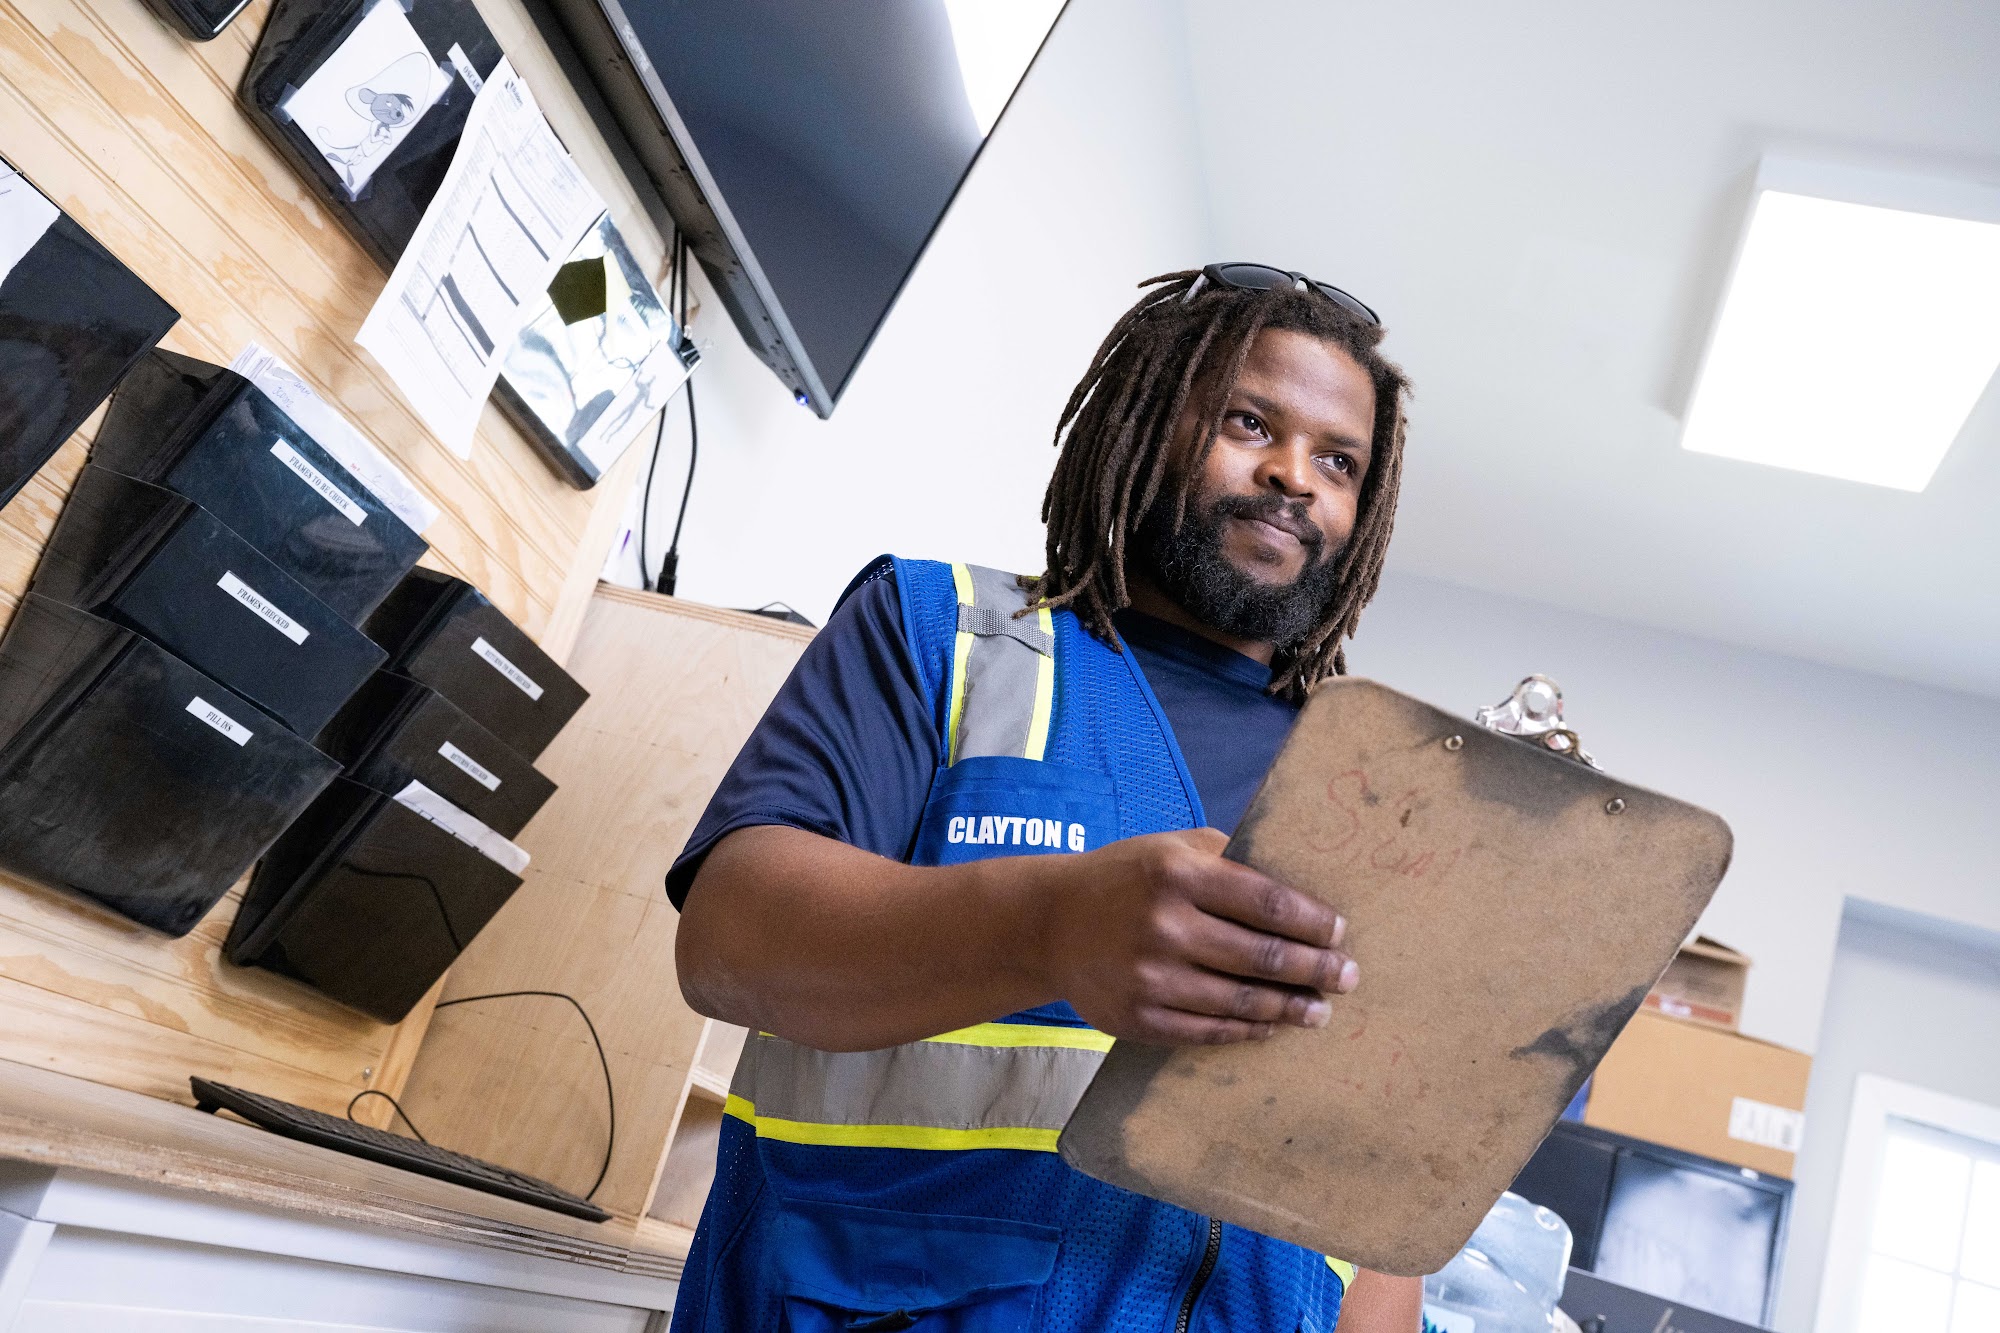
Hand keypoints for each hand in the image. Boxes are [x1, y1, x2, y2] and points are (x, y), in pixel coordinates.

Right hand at [1038, 827, 1356, 1044]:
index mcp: (1177, 874)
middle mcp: (1164, 926)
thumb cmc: (1124, 879)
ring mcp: (1151, 978)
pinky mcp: (1140, 1018)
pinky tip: (1271, 1025)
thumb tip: (1299, 883)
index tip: (1341, 932)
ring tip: (1319, 1010)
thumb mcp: (1170, 848)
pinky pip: (1209, 1031)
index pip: (1267, 903)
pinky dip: (1247, 1030)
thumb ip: (1228, 858)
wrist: (1049, 924)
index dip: (1314, 922)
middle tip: (1347, 976)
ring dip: (1290, 1008)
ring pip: (1242, 1001)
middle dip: (1316, 970)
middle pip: (1263, 957)